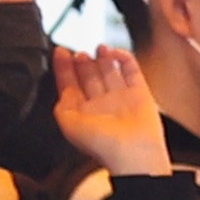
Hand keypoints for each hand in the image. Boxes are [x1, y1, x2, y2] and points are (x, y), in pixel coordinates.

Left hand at [51, 46, 172, 177]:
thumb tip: (63, 90)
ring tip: (98, 47)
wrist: (132, 152)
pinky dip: (124, 59)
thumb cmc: (101, 144)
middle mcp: (100, 104)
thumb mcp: (69, 126)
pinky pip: (131, 71)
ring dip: (102, 58)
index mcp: (82, 113)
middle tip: (79, 52)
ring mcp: (120, 97)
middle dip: (83, 63)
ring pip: (109, 71)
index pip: (69, 85)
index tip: (59, 51)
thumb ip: (62, 106)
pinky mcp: (139, 93)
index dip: (63, 68)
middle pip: (89, 76)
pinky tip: (114, 52)